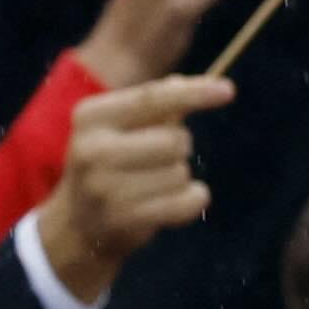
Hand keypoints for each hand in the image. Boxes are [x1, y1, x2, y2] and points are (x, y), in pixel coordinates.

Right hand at [32, 72, 228, 299]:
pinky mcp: (127, 219)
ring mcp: (107, 187)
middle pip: (175, 140)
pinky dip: (194, 200)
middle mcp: (93, 149)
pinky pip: (187, 202)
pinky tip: (178, 201)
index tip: (229, 90)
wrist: (79, 223)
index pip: (151, 98)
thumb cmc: (110, 164)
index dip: (193, 93)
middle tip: (161, 158)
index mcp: (91, 116)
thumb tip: (189, 84)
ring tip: (155, 184)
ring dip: (180, 177)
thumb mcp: (120, 128)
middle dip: (181, 147)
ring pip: (181, 173)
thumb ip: (154, 106)